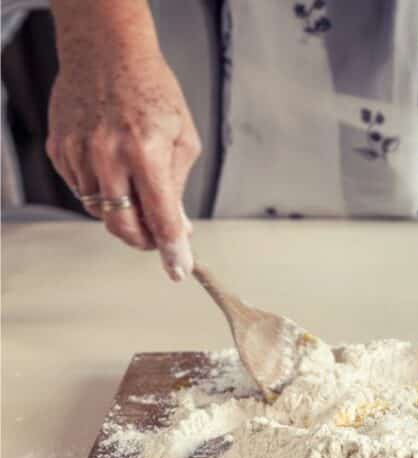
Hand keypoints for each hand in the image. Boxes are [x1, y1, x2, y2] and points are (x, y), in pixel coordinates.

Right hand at [46, 10, 200, 279]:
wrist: (106, 52)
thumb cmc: (152, 91)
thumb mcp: (183, 138)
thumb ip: (178, 186)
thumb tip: (178, 226)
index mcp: (146, 153)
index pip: (161, 218)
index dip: (172, 250)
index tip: (179, 270)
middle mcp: (108, 157)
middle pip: (123, 226)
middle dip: (144, 241)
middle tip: (159, 240)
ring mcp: (78, 154)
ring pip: (101, 212)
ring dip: (124, 214)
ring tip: (139, 192)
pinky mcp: (59, 150)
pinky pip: (82, 190)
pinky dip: (102, 192)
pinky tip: (114, 171)